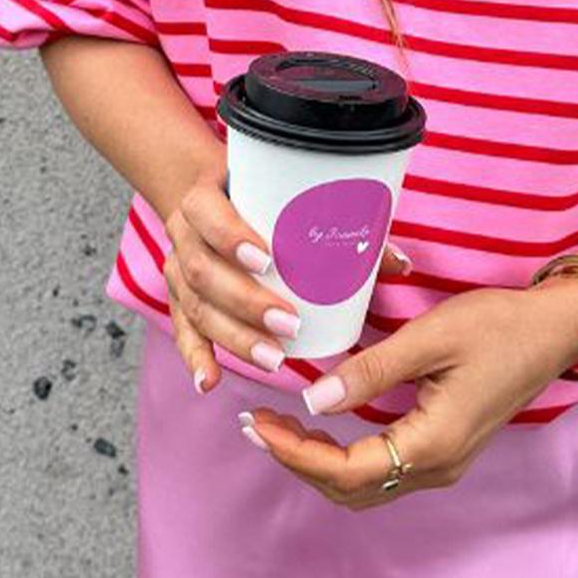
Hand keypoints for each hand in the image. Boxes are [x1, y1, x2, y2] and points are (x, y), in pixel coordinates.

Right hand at [162, 161, 412, 394]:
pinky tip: (211, 382)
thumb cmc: (259, 198)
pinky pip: (184, 332)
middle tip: (289, 323)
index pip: (207, 214)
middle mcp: (183, 236)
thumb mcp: (289, 197)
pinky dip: (196, 359)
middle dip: (245, 301)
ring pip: (196, 308)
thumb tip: (399, 263)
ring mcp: (177, 271)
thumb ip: (342, 223)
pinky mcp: (180, 300)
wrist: (210, 195)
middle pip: (203, 271)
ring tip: (273, 358)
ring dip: (235, 337)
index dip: (231, 237)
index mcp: (204, 199)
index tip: (267, 259)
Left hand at [239, 282, 577, 509]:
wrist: (556, 330)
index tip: (258, 425)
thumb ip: (370, 370)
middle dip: (297, 462)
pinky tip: (322, 424)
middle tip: (257, 425)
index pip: (345, 470)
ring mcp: (444, 462)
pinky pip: (383, 470)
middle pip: (349, 489)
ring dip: (317, 463)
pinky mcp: (446, 448)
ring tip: (279, 426)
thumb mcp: (431, 337)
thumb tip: (313, 399)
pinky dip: (343, 457)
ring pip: (365, 485)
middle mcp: (437, 466)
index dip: (294, 453)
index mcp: (432, 444)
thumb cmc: (501, 326)